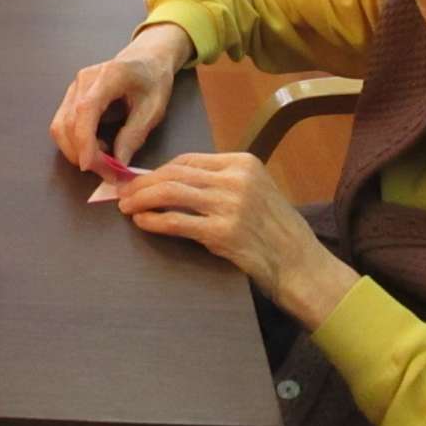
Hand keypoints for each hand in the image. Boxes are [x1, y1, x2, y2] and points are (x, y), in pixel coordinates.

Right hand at [50, 24, 191, 170]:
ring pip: (60, 126)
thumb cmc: (153, 78)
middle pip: (67, 122)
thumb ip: (134, 135)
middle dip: (82, 153)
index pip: (85, 111)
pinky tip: (97, 145)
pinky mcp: (71, 95)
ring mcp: (74, 86)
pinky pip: (63, 123)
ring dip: (76, 150)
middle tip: (107, 172)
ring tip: (104, 159)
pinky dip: (75, 142)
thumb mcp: (153, 108)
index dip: (84, 141)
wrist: (147, 56)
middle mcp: (83, 80)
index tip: (90, 166)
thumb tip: (118, 164)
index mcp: (108, 76)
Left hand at [117, 153, 358, 328]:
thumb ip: (219, 184)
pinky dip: (153, 221)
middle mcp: (236, 179)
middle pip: (175, 173)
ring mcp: (230, 205)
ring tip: (125, 206)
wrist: (302, 266)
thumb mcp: (254, 193)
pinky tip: (141, 222)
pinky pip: (176, 222)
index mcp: (243, 163)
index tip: (140, 180)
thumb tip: (170, 183)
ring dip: (141, 199)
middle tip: (123, 192)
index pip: (188, 160)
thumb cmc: (276, 232)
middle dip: (143, 182)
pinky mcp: (223, 233)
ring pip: (170, 193)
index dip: (158, 170)